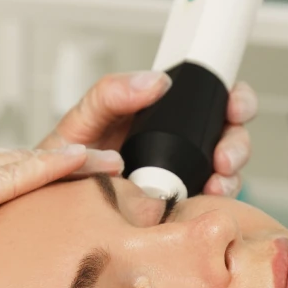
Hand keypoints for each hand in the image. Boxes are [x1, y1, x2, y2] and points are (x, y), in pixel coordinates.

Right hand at [0, 142, 120, 287]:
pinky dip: (57, 168)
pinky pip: (17, 176)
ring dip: (69, 165)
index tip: (58, 183)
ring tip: (113, 166)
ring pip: (18, 162)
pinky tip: (90, 166)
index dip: (24, 177)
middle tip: (101, 168)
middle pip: (6, 159)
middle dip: (53, 166)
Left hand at [40, 70, 258, 198]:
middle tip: (224, 157)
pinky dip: (216, 201)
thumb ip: (111, 93)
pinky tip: (204, 202)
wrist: (50, 206)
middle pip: (229, 135)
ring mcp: (182, 175)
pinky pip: (209, 203)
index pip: (210, 98)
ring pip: (226, 171)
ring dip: (231, 176)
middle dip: (237, 143)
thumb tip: (155, 81)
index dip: (234, 99)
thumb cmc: (65, 159)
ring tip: (215, 184)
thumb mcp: (83, 118)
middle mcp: (179, 143)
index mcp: (161, 114)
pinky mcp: (178, 205)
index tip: (235, 106)